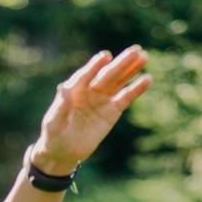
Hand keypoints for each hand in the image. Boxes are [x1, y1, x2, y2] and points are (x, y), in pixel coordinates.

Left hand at [32, 45, 152, 173]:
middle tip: (136, 50)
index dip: (95, 65)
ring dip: (131, 69)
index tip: (106, 56)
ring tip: (144, 57)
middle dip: (121, 63)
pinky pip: (126, 98)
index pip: (86, 75)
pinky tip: (147, 79)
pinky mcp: (112, 111)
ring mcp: (102, 99)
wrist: (63, 151)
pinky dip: (136, 89)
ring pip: (118, 81)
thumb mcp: (54, 123)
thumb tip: (64, 88)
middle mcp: (90, 90)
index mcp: (74, 90)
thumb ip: (60, 107)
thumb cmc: (54, 135)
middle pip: (107, 74)